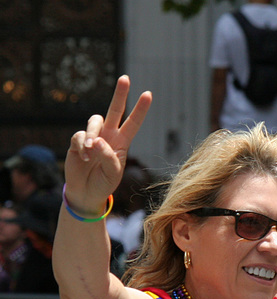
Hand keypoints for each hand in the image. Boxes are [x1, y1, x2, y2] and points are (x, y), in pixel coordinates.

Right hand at [64, 75, 151, 214]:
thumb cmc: (104, 183)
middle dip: (120, 94)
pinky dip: (81, 145)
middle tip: (125, 78)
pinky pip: (79, 135)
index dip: (140, 109)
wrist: (86, 192)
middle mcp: (109, 136)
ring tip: (90, 149)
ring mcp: (92, 137)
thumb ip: (108, 157)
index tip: (148, 94)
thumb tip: (96, 141)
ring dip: (93, 133)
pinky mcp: (77, 141)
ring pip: (95, 121)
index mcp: (122, 142)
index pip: (133, 123)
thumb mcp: (113, 173)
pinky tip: (84, 157)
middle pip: (115, 110)